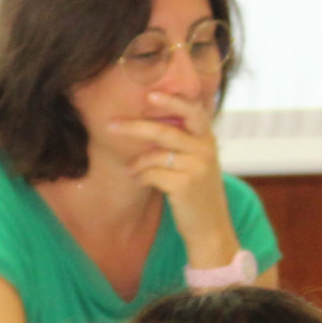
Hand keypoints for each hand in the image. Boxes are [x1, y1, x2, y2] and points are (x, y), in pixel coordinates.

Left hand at [109, 91, 238, 268]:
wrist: (210, 228)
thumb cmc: (197, 193)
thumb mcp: (197, 163)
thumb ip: (182, 142)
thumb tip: (148, 124)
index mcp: (208, 140)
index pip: (193, 111)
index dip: (172, 101)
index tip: (150, 95)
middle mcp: (205, 150)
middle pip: (164, 130)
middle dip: (134, 126)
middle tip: (111, 125)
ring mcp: (197, 167)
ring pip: (153, 155)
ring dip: (136, 163)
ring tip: (132, 170)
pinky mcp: (185, 185)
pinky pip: (151, 174)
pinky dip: (141, 177)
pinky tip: (142, 182)